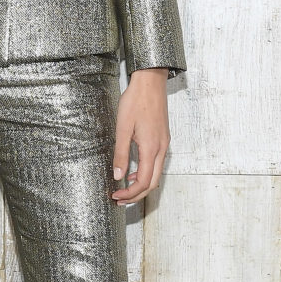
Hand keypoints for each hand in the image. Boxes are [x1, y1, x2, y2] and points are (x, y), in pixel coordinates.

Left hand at [111, 66, 170, 204]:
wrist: (151, 82)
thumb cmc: (136, 101)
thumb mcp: (123, 128)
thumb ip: (121, 154)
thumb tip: (118, 176)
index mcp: (151, 148)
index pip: (144, 181)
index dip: (130, 193)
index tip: (116, 196)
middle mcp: (161, 149)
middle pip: (153, 183)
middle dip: (137, 194)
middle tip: (120, 199)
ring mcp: (164, 144)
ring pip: (157, 174)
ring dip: (142, 184)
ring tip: (125, 188)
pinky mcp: (163, 139)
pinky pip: (157, 163)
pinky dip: (147, 173)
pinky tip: (134, 171)